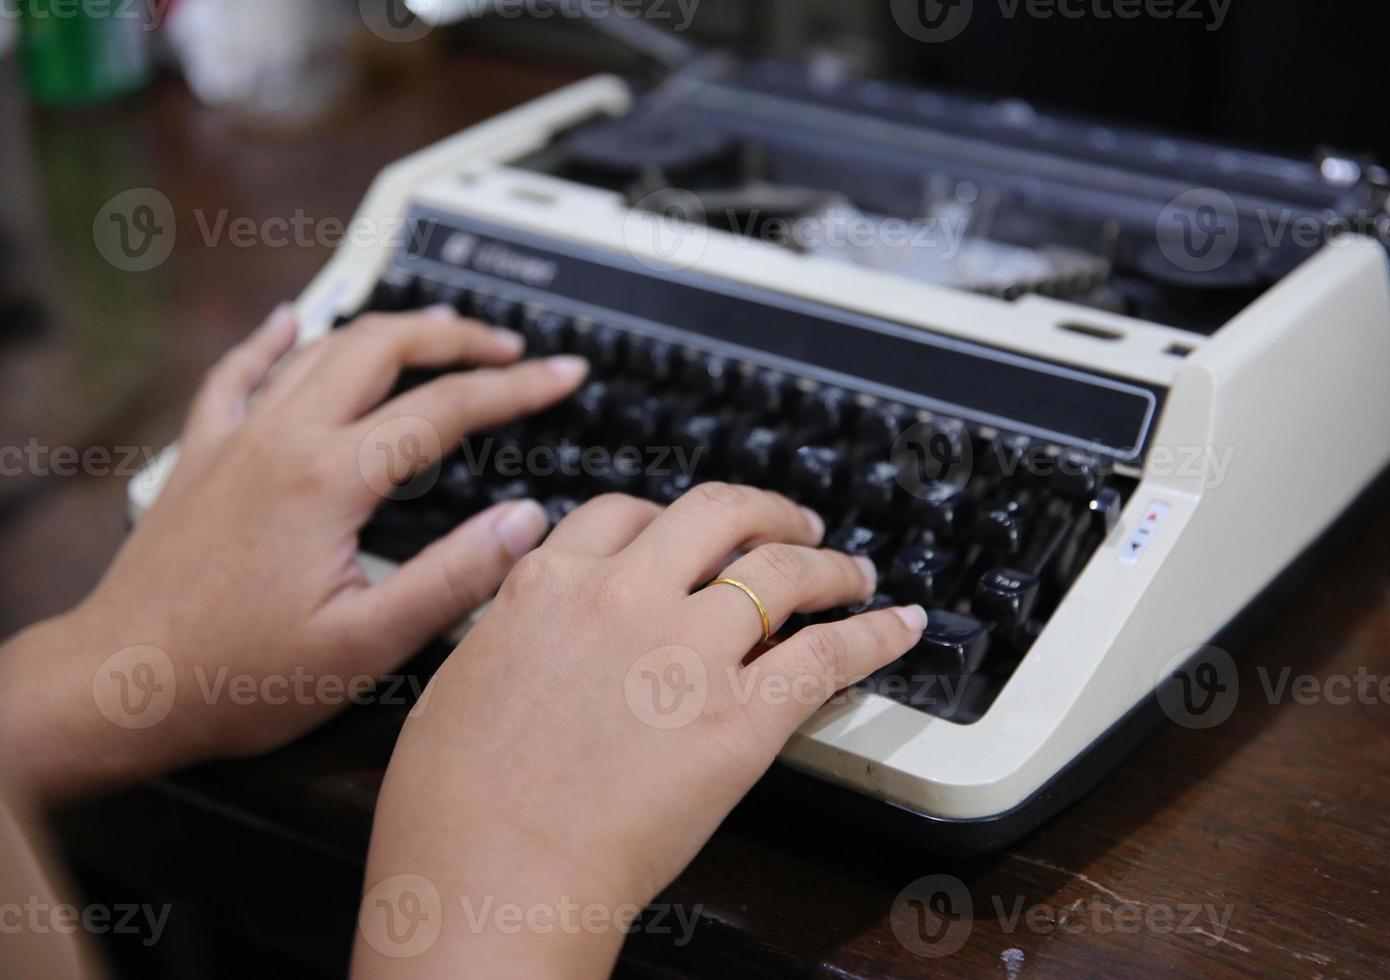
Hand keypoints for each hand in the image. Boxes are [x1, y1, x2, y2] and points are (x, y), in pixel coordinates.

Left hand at [0, 304, 588, 804]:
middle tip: (511, 348)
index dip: (518, 388)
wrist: (122, 685)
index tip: (565, 375)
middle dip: (457, 336)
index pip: (447, 408)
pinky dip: (271, 339)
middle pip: (383, 348)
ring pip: (321, 349)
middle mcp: (282, 440)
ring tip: (440, 328)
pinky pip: (236, 373)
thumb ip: (455, 578)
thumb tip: (526, 522)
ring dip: (387, 330)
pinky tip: (289, 320)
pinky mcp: (201, 457)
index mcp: (330, 479)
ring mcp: (236, 440)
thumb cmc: (239, 677)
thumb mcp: (367, 644)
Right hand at [356, 485, 925, 977]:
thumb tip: (536, 626)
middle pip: (716, 513)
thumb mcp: (462, 684)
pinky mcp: (742, 714)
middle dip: (764, 511)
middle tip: (791, 525)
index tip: (691, 533)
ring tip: (850, 570)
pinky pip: (829, 652)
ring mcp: (688, 650)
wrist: (493, 880)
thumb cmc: (454, 810)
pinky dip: (876, 632)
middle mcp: (623, 596)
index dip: (669, 518)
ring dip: (827, 561)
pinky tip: (899, 625)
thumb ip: (514, 635)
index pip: (624, 514)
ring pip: (782, 570)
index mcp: (549, 585)